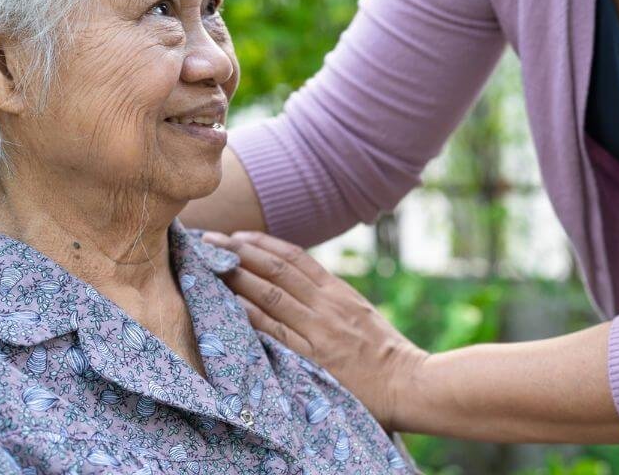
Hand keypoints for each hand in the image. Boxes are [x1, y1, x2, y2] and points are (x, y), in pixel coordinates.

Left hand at [203, 231, 428, 430]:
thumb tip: (299, 289)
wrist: (409, 383)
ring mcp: (319, 331)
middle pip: (277, 270)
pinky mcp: (313, 359)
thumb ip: (332, 301)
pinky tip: (228, 306)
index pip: (295, 257)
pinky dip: (250, 316)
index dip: (263, 243)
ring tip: (209, 266)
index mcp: (339, 292)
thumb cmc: (387, 354)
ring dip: (237, 278)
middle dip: (240, 252)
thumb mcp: (361, 315)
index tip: (237, 235)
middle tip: (210, 241)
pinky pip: (275, 333)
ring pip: (271, 296)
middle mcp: (327, 305)